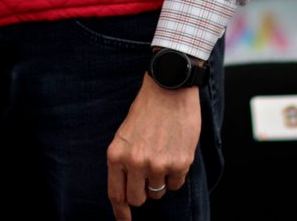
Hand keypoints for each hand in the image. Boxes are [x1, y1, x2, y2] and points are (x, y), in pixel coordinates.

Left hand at [106, 74, 200, 220]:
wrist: (169, 89)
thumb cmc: (146, 110)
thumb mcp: (125, 134)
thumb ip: (125, 162)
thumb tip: (129, 190)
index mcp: (116, 154)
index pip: (116, 194)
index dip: (121, 212)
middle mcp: (135, 162)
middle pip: (138, 199)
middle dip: (143, 193)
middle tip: (147, 177)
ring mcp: (158, 165)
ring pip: (159, 192)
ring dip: (160, 179)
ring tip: (161, 154)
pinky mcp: (179, 164)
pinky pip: (176, 184)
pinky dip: (175, 174)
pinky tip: (173, 152)